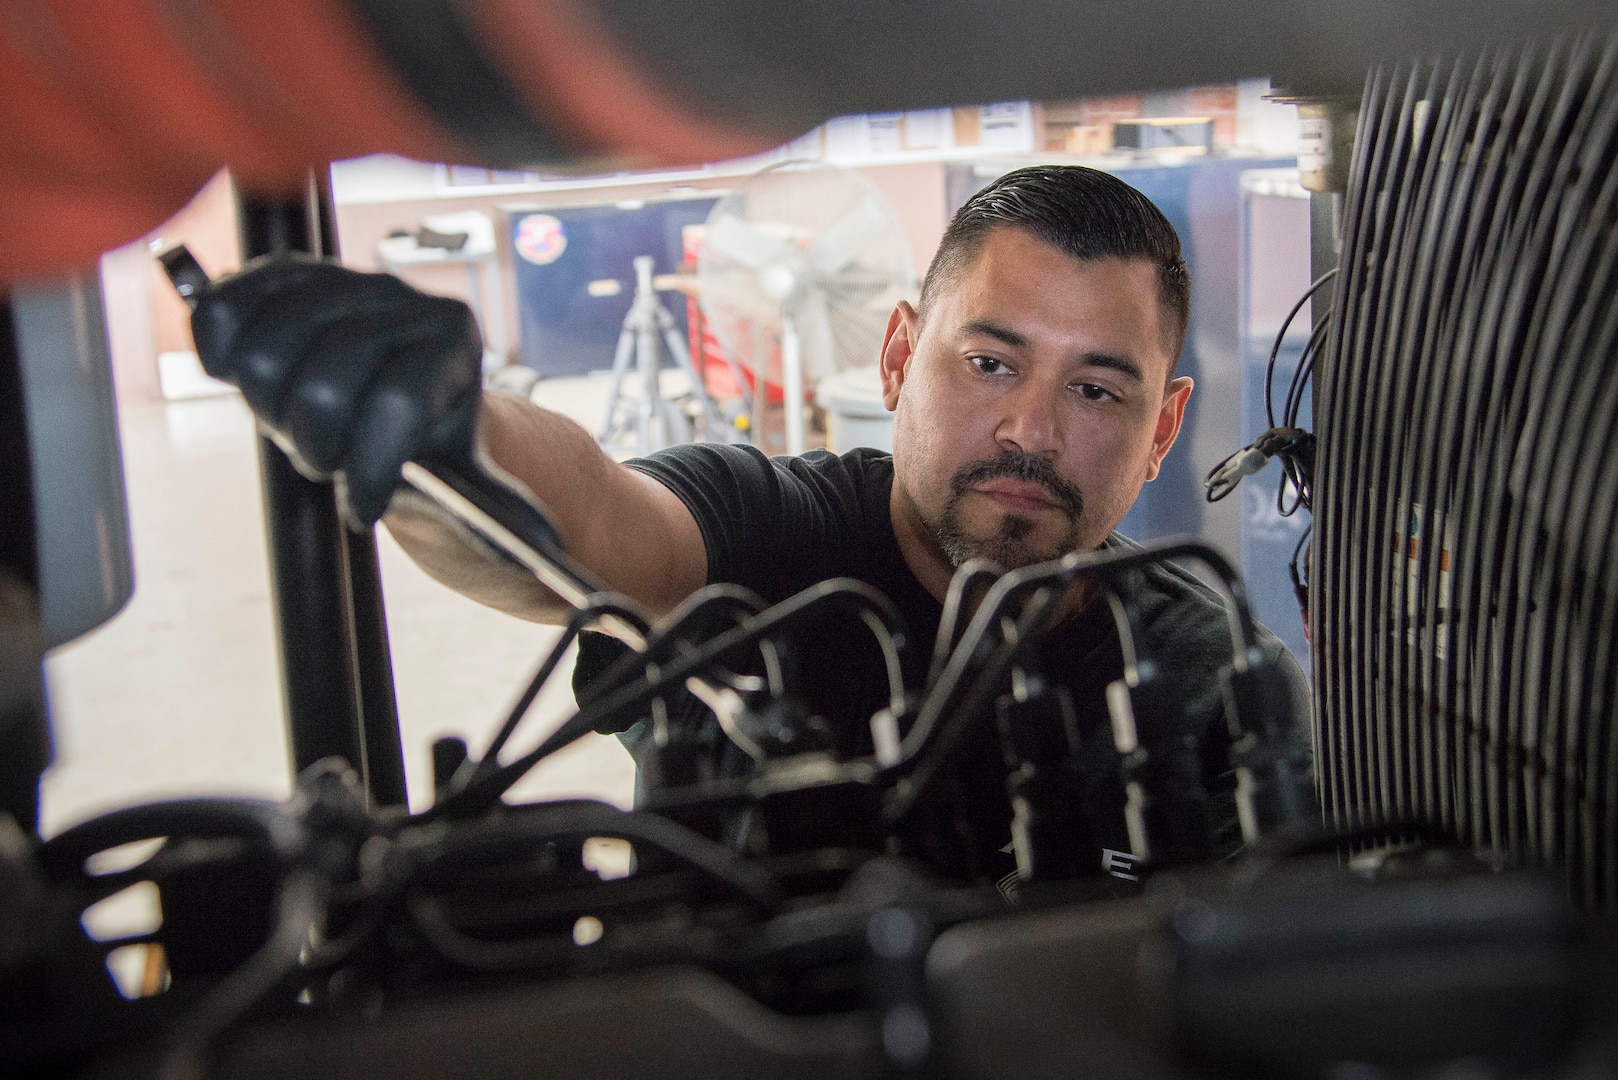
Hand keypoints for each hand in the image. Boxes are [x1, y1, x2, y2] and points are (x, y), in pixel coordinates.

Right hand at [190, 256, 483, 526]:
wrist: (406, 402)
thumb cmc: (440, 453)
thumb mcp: (477, 488)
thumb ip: (503, 518)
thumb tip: (554, 555)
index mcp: (453, 338)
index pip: (394, 404)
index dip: (368, 472)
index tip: (363, 510)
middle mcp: (398, 295)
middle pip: (321, 389)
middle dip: (320, 448)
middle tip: (334, 460)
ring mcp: (336, 280)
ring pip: (263, 356)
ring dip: (273, 412)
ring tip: (304, 426)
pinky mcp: (279, 278)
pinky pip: (222, 312)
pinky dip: (219, 354)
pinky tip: (244, 380)